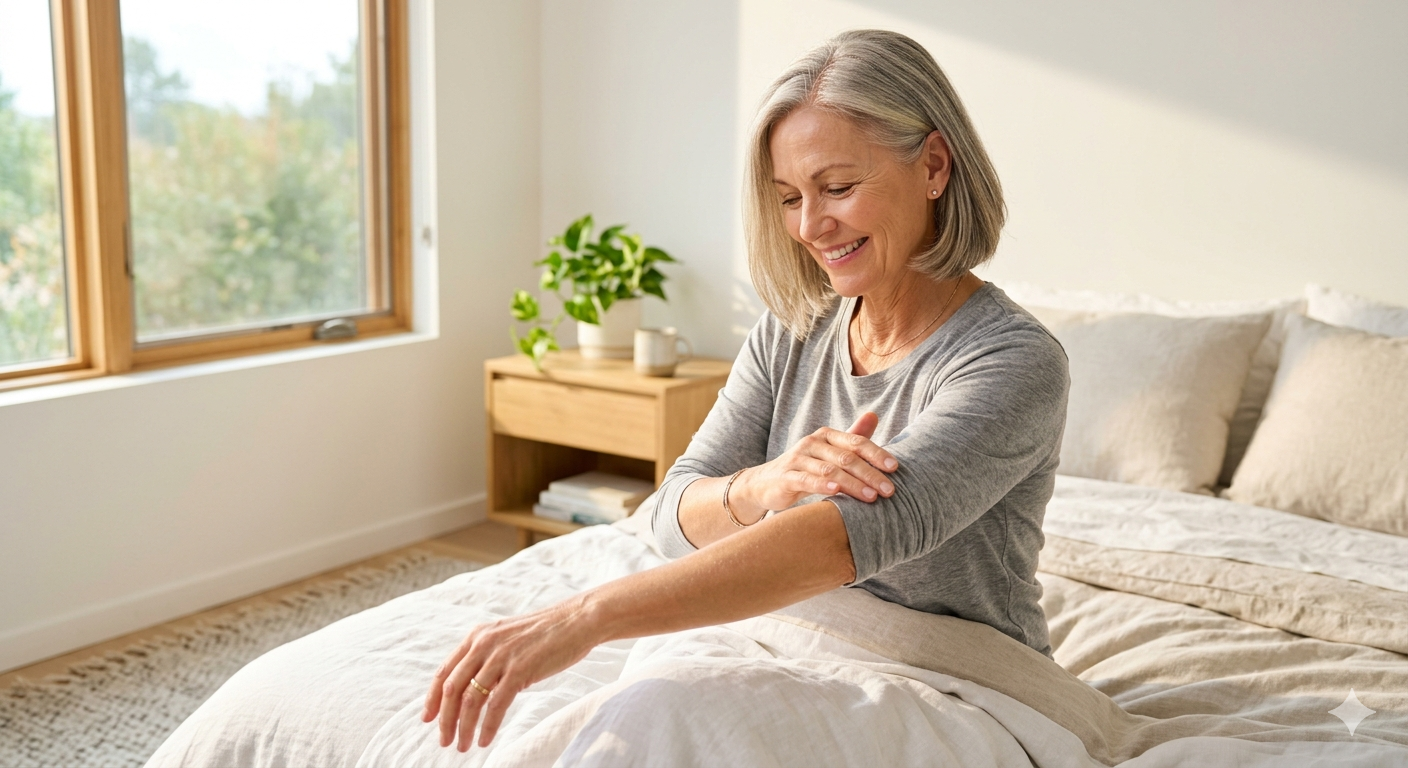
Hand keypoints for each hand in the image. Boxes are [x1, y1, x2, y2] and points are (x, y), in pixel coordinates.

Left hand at [422, 596, 599, 750]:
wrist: (577, 621)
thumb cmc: (545, 633)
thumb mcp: (507, 638)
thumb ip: (487, 656)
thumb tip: (471, 686)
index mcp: (477, 637)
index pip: (445, 672)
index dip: (433, 699)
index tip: (428, 719)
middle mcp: (484, 644)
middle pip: (452, 689)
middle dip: (445, 719)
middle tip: (444, 740)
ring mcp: (501, 657)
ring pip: (471, 700)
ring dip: (464, 727)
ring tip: (463, 745)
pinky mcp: (520, 669)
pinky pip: (496, 705)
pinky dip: (487, 726)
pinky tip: (484, 739)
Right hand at [733, 412, 897, 517]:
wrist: (766, 483)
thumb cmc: (805, 468)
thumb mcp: (830, 452)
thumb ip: (852, 437)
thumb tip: (874, 415)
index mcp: (827, 436)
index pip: (856, 442)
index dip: (877, 454)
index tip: (895, 469)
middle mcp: (813, 443)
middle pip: (847, 457)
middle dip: (870, 474)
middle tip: (889, 490)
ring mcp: (798, 459)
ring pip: (830, 470)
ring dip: (853, 483)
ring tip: (871, 497)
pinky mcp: (786, 476)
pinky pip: (806, 479)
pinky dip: (821, 484)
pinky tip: (835, 491)